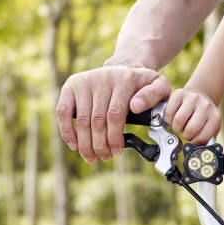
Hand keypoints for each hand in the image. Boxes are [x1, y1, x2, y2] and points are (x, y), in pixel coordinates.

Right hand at [56, 66, 170, 163]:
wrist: (125, 67)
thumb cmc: (142, 84)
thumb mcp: (159, 86)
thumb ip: (155, 95)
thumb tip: (135, 106)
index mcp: (125, 79)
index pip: (115, 115)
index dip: (114, 138)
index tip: (117, 151)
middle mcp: (103, 78)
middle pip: (97, 121)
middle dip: (100, 145)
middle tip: (105, 157)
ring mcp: (86, 81)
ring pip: (81, 120)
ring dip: (85, 144)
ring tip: (92, 157)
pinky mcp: (72, 85)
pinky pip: (63, 111)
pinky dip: (67, 131)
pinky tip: (75, 145)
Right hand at [164, 88, 221, 144]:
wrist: (200, 96)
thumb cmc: (204, 117)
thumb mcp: (210, 128)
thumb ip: (207, 141)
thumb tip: (201, 154)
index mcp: (215, 117)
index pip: (203, 138)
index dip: (195, 142)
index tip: (193, 140)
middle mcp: (205, 106)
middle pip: (190, 129)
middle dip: (186, 135)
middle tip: (186, 132)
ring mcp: (193, 98)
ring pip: (178, 120)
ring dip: (176, 127)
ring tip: (180, 125)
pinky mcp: (180, 93)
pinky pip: (169, 112)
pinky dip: (168, 118)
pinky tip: (174, 117)